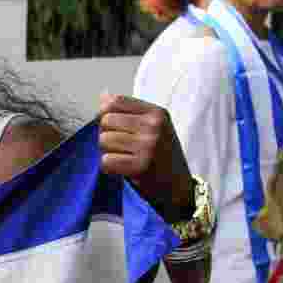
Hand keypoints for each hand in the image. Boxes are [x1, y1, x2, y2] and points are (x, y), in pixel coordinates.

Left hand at [98, 93, 194, 223]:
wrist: (179, 188)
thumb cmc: (161, 156)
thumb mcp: (153, 128)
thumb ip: (129, 112)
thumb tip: (103, 95)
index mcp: (157, 113)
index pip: (115, 102)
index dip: (105, 114)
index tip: (112, 126)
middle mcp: (153, 126)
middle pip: (105, 121)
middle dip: (107, 135)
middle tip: (121, 147)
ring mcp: (148, 146)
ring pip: (104, 141)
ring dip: (108, 152)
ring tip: (124, 158)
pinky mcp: (140, 167)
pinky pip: (106, 161)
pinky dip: (110, 168)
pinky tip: (123, 169)